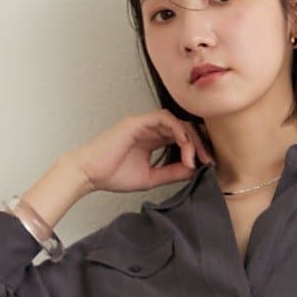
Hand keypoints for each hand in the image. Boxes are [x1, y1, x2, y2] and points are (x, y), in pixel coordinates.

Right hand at [73, 111, 214, 195]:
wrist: (90, 174)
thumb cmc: (113, 175)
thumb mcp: (151, 177)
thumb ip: (171, 172)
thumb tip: (193, 170)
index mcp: (153, 140)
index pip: (181, 138)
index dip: (195, 149)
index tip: (205, 165)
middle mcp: (150, 129)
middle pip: (183, 128)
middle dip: (198, 144)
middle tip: (206, 161)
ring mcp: (144, 123)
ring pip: (176, 122)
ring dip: (189, 139)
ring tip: (195, 157)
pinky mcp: (137, 122)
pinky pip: (164, 119)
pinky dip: (177, 131)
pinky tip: (184, 146)